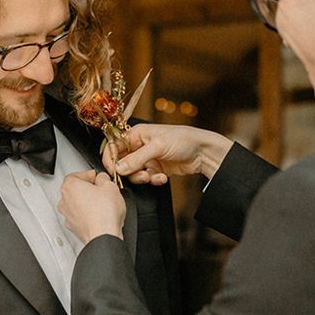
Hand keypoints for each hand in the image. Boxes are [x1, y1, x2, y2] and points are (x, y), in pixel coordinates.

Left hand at [59, 170, 125, 243]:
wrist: (103, 236)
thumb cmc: (104, 213)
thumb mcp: (110, 186)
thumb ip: (103, 178)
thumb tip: (102, 179)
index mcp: (70, 186)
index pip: (76, 175)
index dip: (89, 175)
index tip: (97, 178)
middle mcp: (64, 200)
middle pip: (75, 190)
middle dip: (88, 189)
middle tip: (101, 190)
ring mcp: (67, 215)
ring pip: (76, 204)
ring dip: (87, 202)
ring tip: (102, 203)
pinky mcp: (73, 227)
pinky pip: (79, 216)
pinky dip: (87, 215)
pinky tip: (99, 215)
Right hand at [103, 124, 232, 184]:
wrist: (203, 152)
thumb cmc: (183, 139)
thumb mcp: (158, 146)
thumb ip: (137, 158)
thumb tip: (119, 168)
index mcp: (136, 134)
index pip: (114, 147)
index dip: (112, 160)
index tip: (114, 172)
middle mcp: (140, 146)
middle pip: (122, 162)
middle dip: (130, 172)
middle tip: (140, 175)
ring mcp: (148, 158)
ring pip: (134, 173)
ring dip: (142, 177)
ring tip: (152, 177)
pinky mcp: (156, 169)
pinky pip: (147, 178)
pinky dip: (154, 180)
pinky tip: (163, 177)